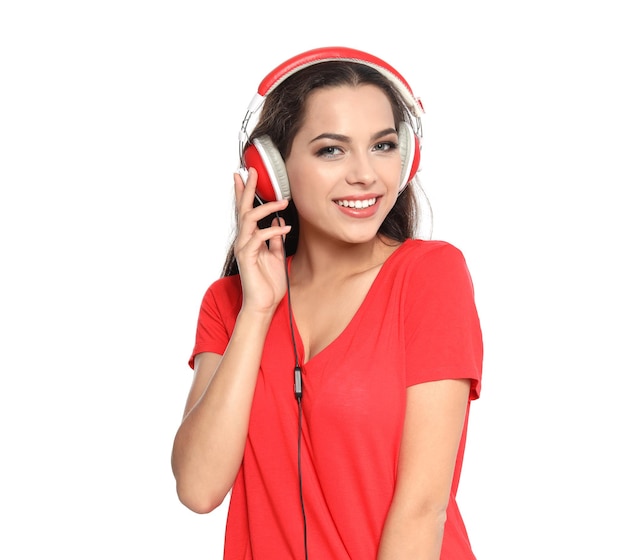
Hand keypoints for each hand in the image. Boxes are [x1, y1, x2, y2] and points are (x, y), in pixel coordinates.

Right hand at [233, 168, 291, 314]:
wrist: (263, 305)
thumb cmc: (268, 283)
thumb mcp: (276, 256)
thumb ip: (274, 239)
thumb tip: (278, 223)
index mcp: (250, 239)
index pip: (245, 211)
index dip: (244, 193)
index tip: (246, 175)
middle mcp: (243, 240)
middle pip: (243, 209)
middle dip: (248, 189)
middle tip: (253, 171)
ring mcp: (244, 248)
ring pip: (249, 219)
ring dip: (267, 208)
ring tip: (283, 202)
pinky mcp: (247, 257)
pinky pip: (258, 237)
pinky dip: (272, 230)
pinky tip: (285, 228)